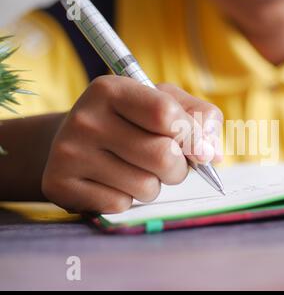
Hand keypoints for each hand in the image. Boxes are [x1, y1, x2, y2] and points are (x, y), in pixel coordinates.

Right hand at [42, 76, 222, 213]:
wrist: (75, 141)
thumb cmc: (130, 121)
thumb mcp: (163, 103)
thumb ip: (198, 118)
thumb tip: (212, 153)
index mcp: (111, 89)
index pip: (166, 114)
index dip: (193, 137)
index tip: (202, 151)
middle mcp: (85, 118)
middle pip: (163, 156)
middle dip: (178, 167)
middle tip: (167, 162)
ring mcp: (69, 153)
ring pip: (146, 187)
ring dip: (154, 185)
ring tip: (137, 170)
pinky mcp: (60, 185)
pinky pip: (121, 205)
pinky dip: (128, 199)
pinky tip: (113, 182)